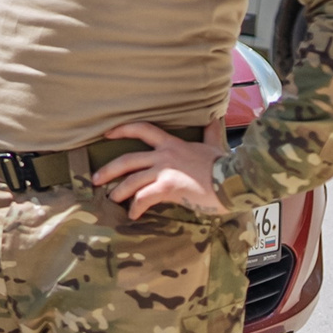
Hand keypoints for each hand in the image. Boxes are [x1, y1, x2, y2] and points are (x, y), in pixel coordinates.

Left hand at [90, 121, 226, 215]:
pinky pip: (144, 198)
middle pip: (128, 159)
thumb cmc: (226, 165)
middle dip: (108, 170)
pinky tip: (133, 214)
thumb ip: (210, 132)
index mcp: (173, 143)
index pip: (142, 129)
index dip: (122, 129)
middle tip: (96, 178)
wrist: (236, 179)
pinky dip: (136, 207)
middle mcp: (165, 155)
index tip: (107, 134)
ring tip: (110, 199)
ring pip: (132, 180)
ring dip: (118, 191)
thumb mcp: (215, 144)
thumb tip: (214, 118)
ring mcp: (165, 171)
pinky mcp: (169, 187)